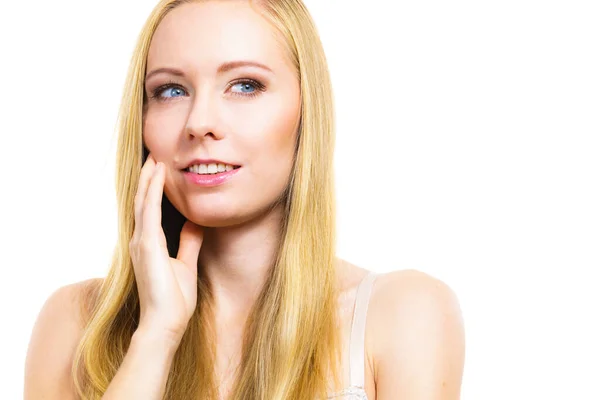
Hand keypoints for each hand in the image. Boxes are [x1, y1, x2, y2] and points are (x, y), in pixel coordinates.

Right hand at [129, 153, 203, 343]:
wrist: (165, 323)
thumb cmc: (174, 299)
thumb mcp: (185, 264)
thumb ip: (188, 242)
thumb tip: (196, 223)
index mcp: (148, 244)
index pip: (149, 211)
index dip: (153, 189)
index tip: (160, 170)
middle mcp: (140, 240)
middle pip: (143, 202)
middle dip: (148, 179)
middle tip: (154, 157)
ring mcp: (141, 243)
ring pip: (143, 203)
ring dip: (149, 180)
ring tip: (155, 159)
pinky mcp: (147, 246)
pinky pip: (149, 213)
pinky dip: (153, 192)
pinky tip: (158, 177)